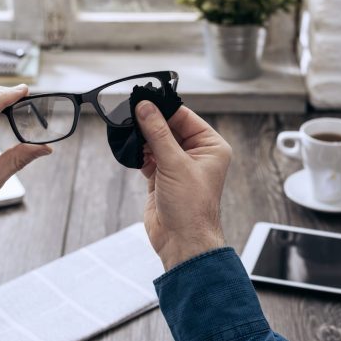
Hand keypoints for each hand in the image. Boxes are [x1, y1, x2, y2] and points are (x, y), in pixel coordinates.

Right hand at [136, 102, 231, 269]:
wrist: (182, 242)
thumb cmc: (192, 207)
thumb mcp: (174, 163)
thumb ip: (158, 133)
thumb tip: (146, 108)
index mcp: (211, 146)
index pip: (185, 117)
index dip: (164, 108)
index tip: (143, 99)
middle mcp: (197, 154)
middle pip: (169, 127)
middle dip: (151, 122)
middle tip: (131, 113)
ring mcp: (179, 165)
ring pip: (157, 141)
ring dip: (143, 138)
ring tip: (129, 132)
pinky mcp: (163, 177)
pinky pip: (149, 156)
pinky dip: (139, 153)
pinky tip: (132, 150)